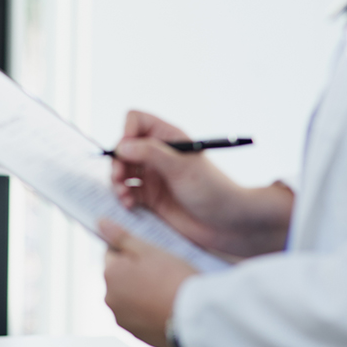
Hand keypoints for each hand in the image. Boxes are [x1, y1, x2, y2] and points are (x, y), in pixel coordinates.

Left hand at [98, 220, 197, 346]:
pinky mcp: (137, 336)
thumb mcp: (149, 250)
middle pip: (120, 277)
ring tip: (167, 291)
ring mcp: (123, 320)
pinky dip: (148, 311)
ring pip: (129, 297)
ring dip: (141, 292)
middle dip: (136, 273)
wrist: (197, 318)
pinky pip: (139, 316)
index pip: (112, 254)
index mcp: (109, 275)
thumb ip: (122, 237)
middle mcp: (110, 299)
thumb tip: (100, 223)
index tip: (150, 256)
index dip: (131, 252)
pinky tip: (167, 307)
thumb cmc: (174, 280)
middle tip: (162, 272)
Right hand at [113, 111, 292, 257]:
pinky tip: (129, 204)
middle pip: (123, 147)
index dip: (127, 132)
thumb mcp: (181, 168)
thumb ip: (151, 153)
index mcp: (169, 137)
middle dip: (117, 162)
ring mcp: (153, 175)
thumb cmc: (212, 190)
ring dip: (117, 181)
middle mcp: (158, 154)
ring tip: (123, 194)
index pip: (136, 121)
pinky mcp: (151, 197)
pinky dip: (123, 196)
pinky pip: (127, 191)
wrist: (229, 225)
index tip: (126, 151)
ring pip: (121, 170)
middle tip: (119, 178)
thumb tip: (122, 146)